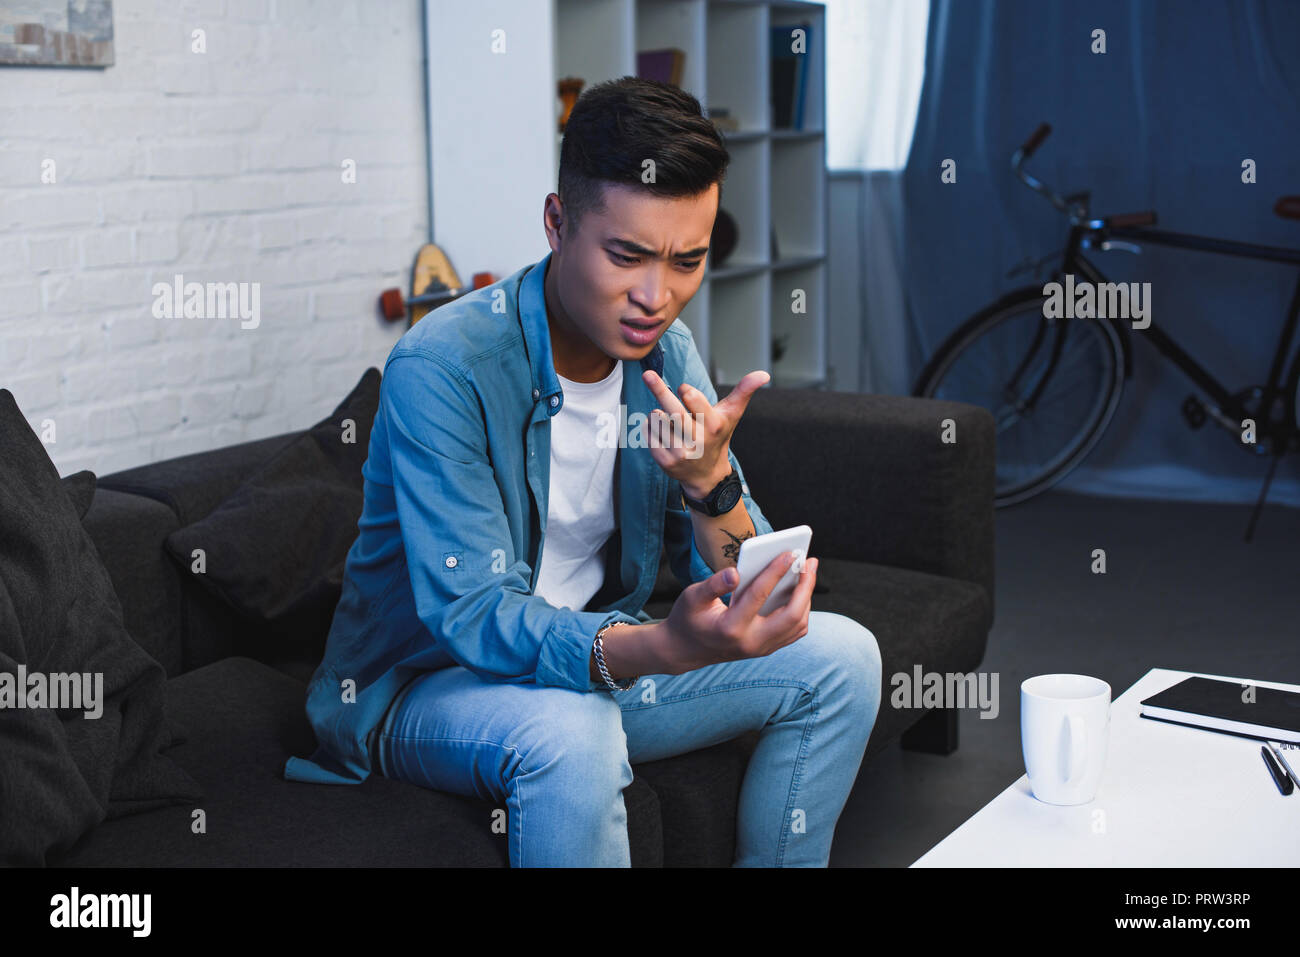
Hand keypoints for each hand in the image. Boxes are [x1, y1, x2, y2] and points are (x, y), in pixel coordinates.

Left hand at [642, 368, 768, 498]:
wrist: (707, 474)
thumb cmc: (718, 436)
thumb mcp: (732, 414)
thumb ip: (744, 391)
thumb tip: (764, 374)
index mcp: (714, 425)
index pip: (693, 399)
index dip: (685, 390)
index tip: (683, 390)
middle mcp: (698, 440)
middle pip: (673, 411)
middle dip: (659, 389)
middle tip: (648, 374)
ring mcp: (681, 453)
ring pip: (658, 421)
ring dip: (657, 412)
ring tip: (664, 414)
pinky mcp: (665, 462)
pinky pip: (649, 435)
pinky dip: (650, 426)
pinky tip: (659, 427)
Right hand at [654, 549, 818, 673]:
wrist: (685, 650)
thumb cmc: (688, 618)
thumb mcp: (691, 597)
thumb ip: (713, 584)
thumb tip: (736, 572)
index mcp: (731, 628)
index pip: (759, 596)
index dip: (776, 571)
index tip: (791, 553)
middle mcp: (751, 642)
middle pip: (792, 616)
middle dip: (805, 586)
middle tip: (810, 561)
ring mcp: (761, 648)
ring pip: (798, 625)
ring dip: (806, 598)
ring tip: (807, 571)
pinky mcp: (767, 648)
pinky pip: (794, 630)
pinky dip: (801, 609)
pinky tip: (799, 589)